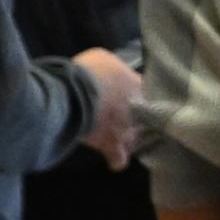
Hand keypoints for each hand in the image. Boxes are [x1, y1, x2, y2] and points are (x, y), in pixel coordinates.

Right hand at [70, 48, 142, 169]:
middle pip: (143, 115)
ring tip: (123, 139)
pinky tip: (115, 161)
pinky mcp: (112, 144)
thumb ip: (109, 68)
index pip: (144, 91)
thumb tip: (107, 74)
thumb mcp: (101, 59)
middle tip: (125, 118)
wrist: (75, 94)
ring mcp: (128, 127)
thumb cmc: (87, 72)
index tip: (129, 96)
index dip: (136, 94)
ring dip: (129, 138)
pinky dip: (117, 160)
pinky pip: (119, 158)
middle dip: (135, 117)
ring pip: (135, 137)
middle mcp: (139, 107)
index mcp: (137, 84)